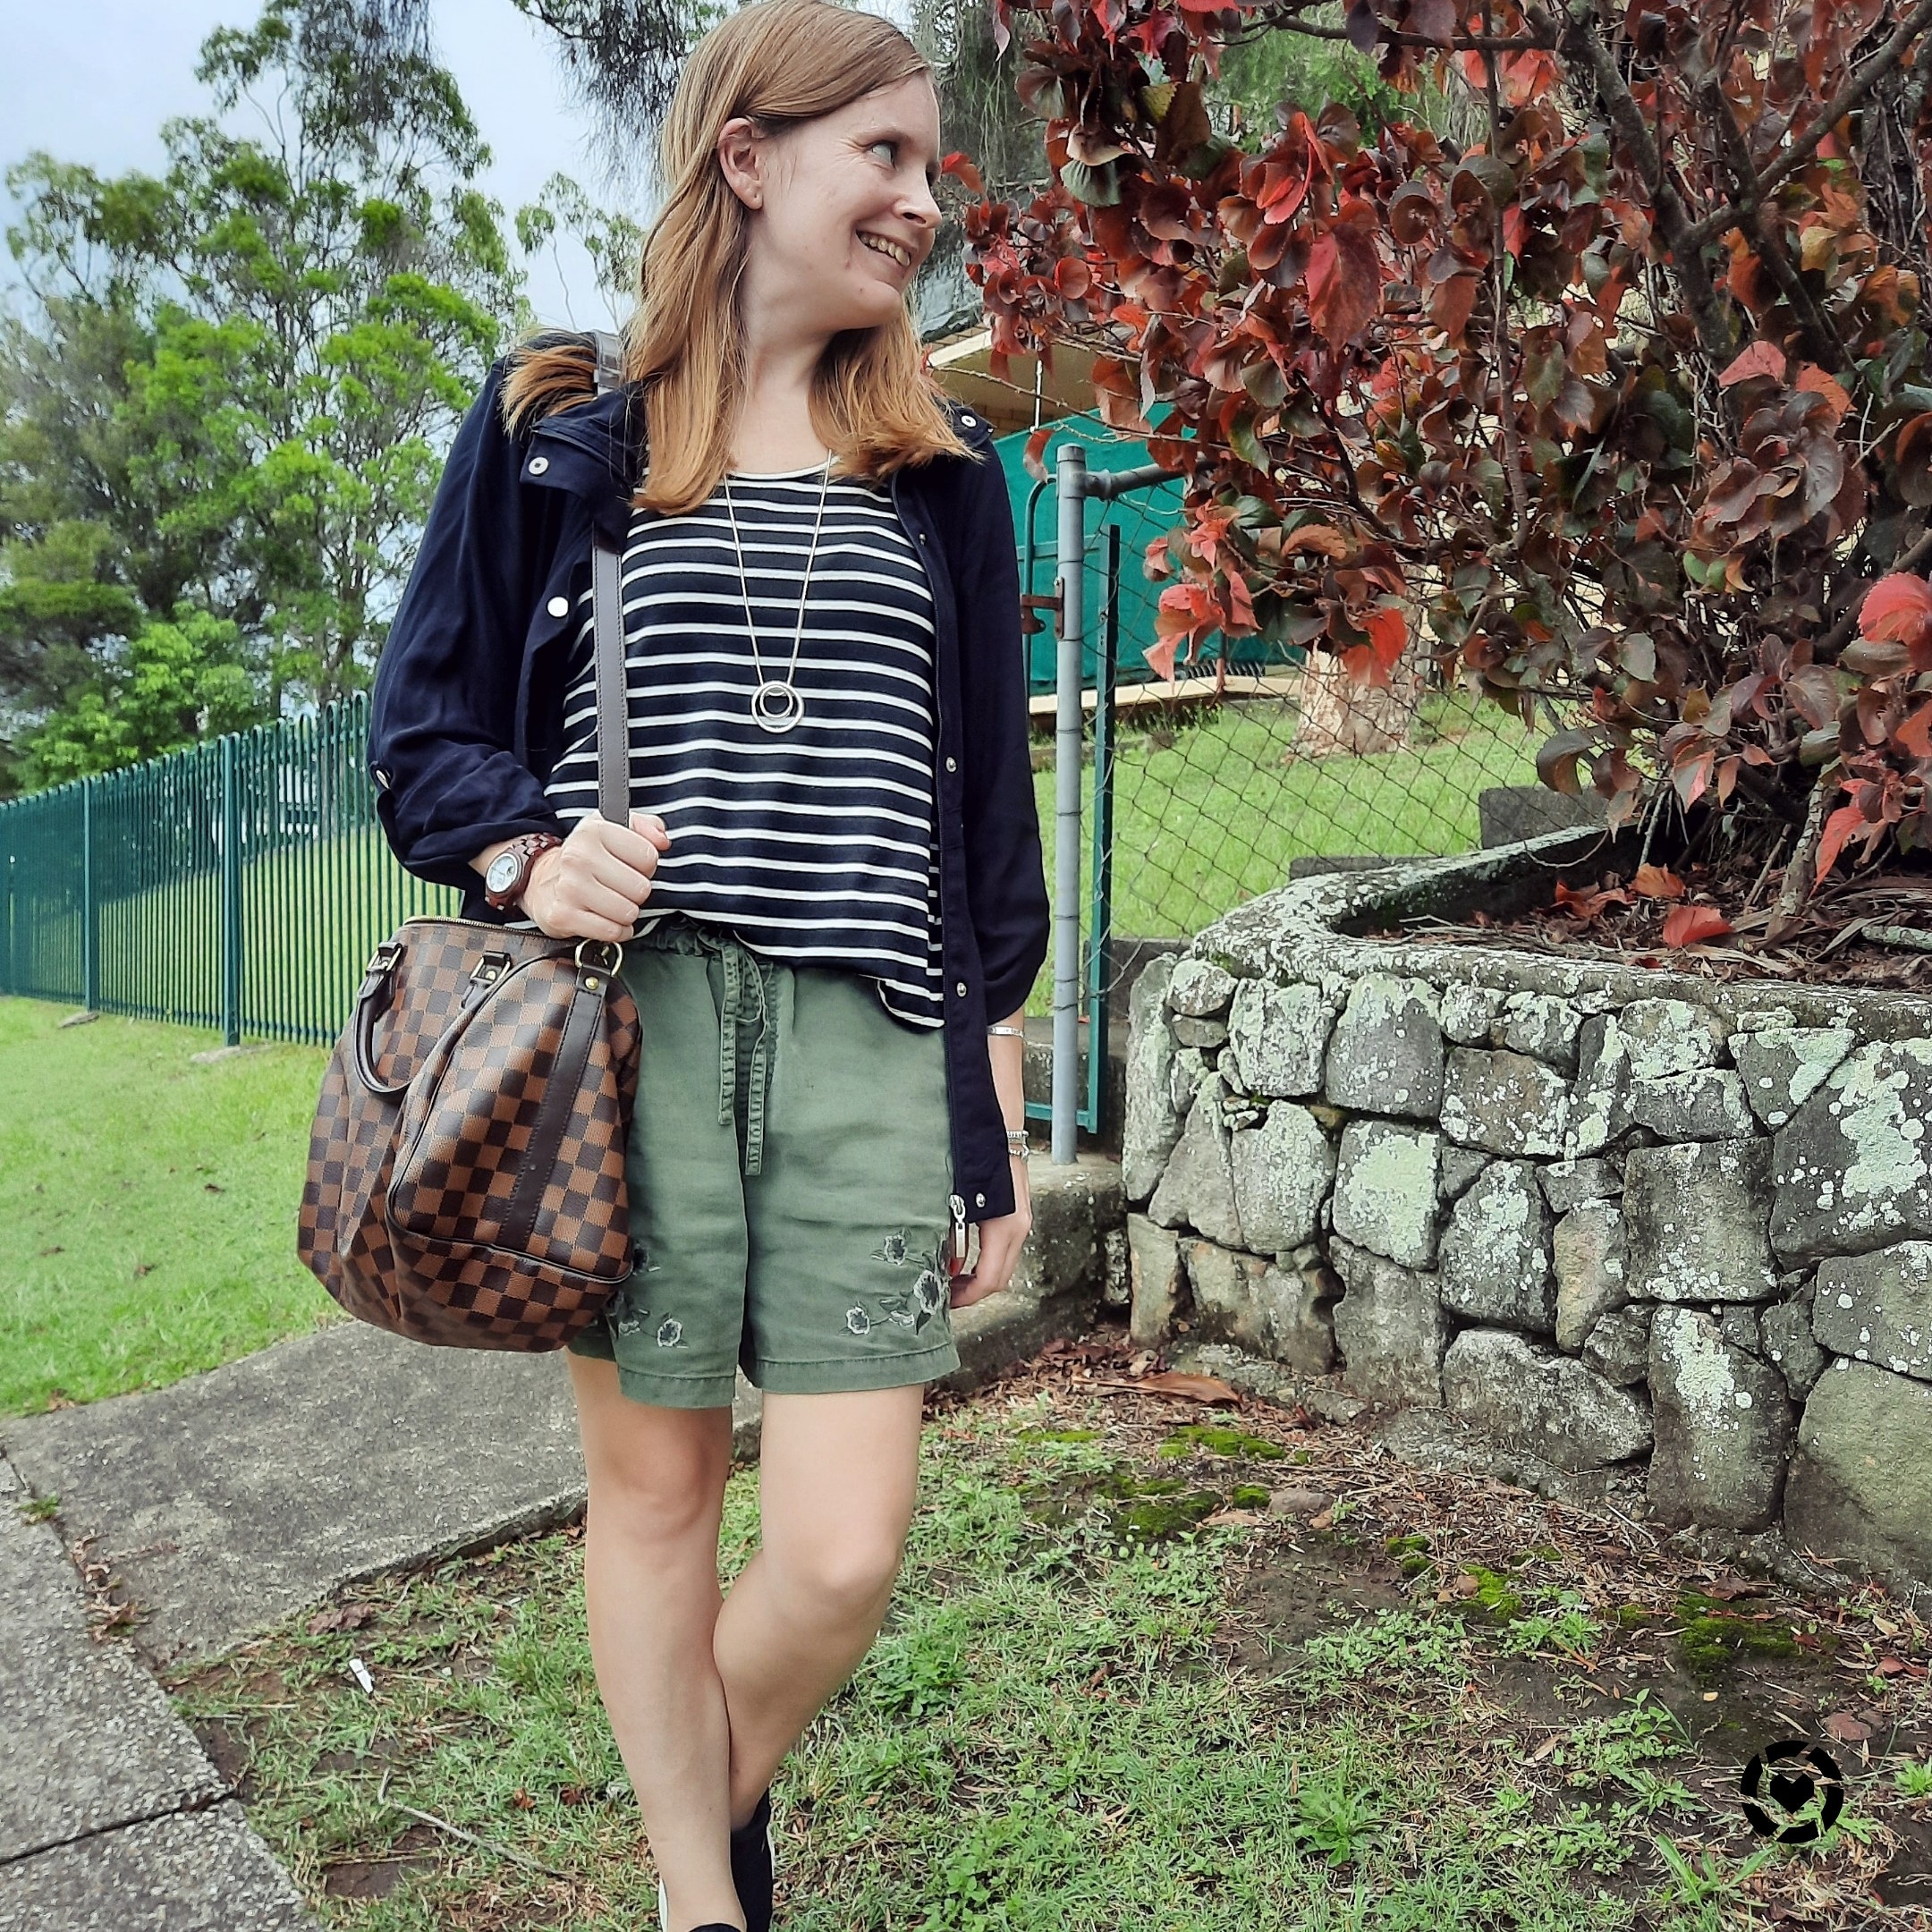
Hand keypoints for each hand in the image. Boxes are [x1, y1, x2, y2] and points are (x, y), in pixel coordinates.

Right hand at [521, 811, 671, 940]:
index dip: (646, 865)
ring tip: (613, 902)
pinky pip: (611, 932)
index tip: (631, 865)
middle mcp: (578, 857)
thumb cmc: (585, 856)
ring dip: (626, 912)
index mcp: (594, 831)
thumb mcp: (613, 829)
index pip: (648, 857)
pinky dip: (616, 930)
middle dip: (636, 891)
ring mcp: (569, 888)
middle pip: (641, 888)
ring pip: (628, 912)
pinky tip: (607, 919)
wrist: (540, 881)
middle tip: (620, 887)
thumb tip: (662, 841)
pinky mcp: (563, 916)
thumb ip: (646, 826)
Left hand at [949, 1154, 1031, 1309]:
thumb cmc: (975, 1158)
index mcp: (1005, 1228)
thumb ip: (952, 1235)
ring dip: (981, 1277)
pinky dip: (987, 1260)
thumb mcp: (957, 1201)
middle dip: (974, 1292)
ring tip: (953, 1279)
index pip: (989, 1279)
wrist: (999, 1127)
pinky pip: (1005, 1249)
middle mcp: (1019, 1228)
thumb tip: (946, 1265)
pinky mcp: (1018, 1214)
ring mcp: (1022, 1221)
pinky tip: (966, 1257)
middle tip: (948, 1296)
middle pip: (1001, 1278)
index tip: (948, 1301)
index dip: (967, 1296)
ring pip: (1004, 1265)